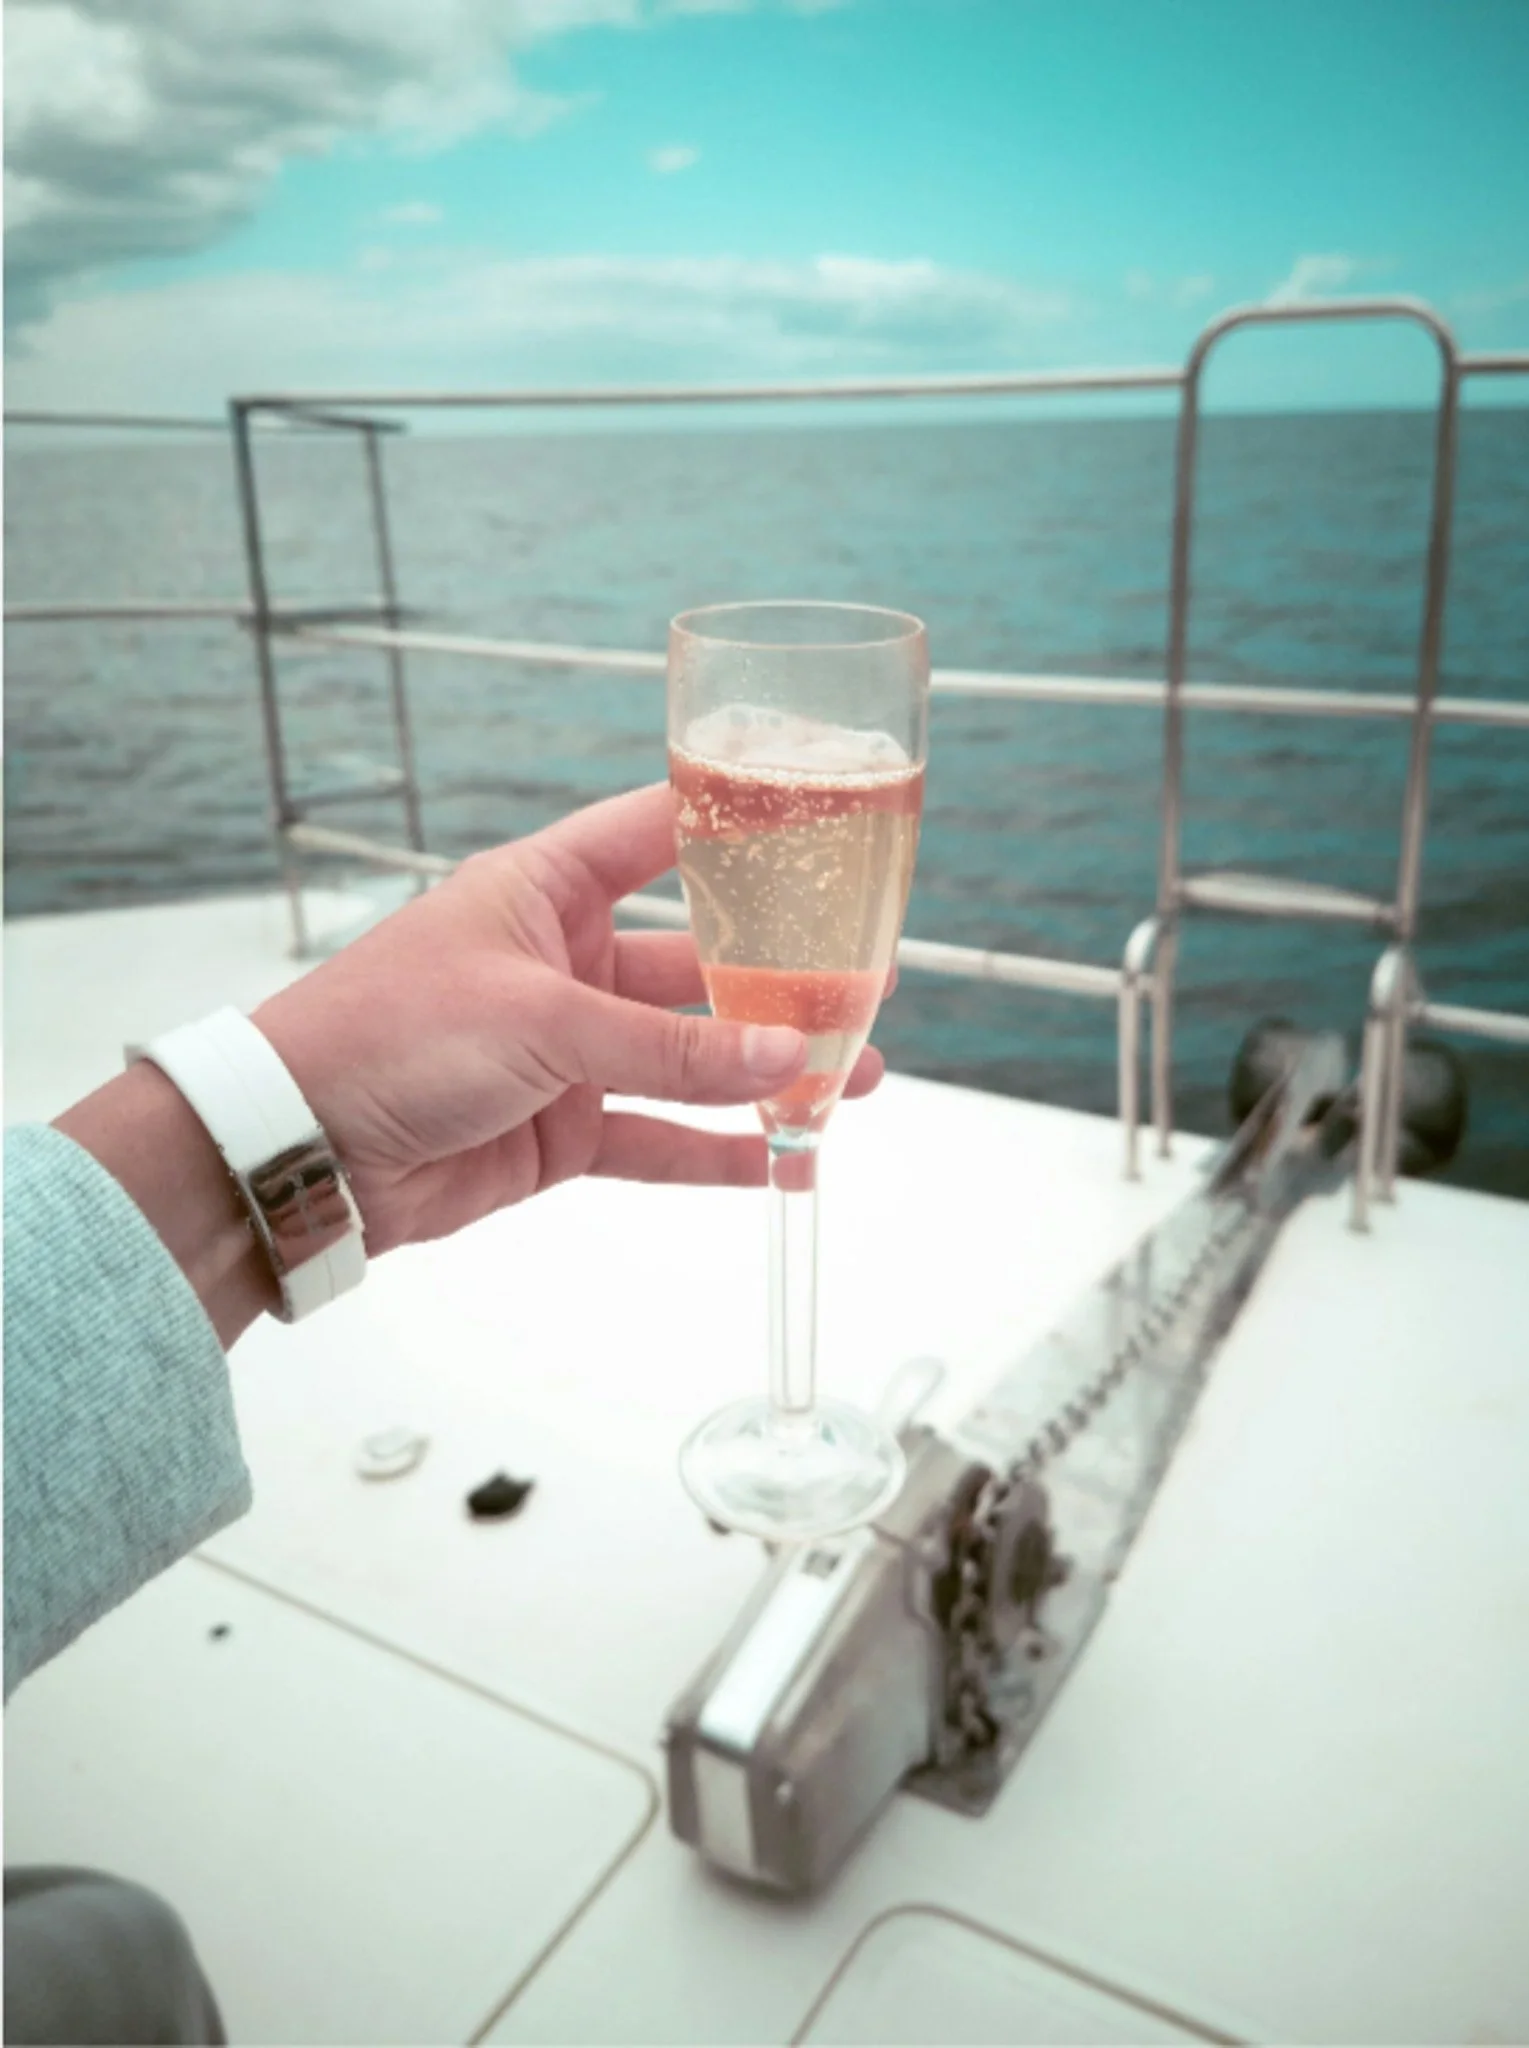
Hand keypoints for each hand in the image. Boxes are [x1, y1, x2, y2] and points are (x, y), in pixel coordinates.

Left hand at [253, 783, 882, 1254]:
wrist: (298, 1148)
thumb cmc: (391, 1036)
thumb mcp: (542, 1022)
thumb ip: (669, 1050)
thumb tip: (785, 1056)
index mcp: (547, 890)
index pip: (660, 833)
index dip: (737, 824)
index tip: (825, 820)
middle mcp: (567, 960)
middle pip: (698, 960)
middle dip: (780, 979)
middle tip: (864, 990)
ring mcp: (567, 1049)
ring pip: (690, 1056)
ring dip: (766, 1070)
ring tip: (853, 1078)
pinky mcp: (561, 1128)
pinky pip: (656, 1137)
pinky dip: (714, 1151)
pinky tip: (781, 1159)